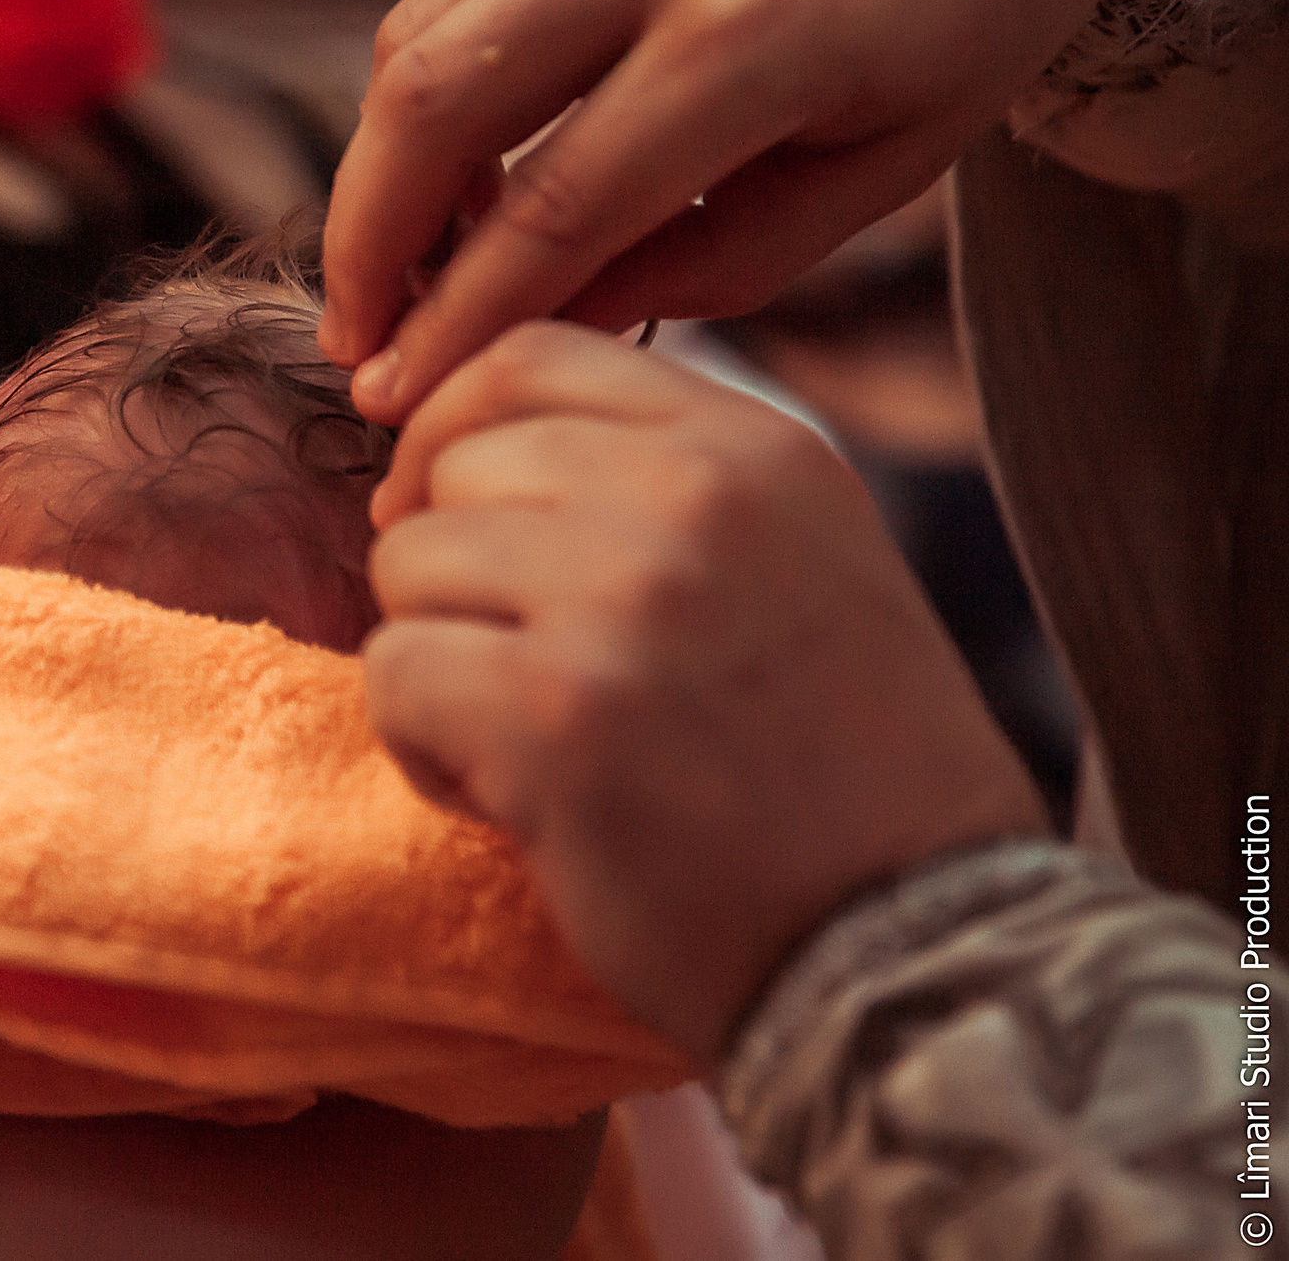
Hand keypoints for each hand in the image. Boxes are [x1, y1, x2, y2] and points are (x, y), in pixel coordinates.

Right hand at [322, 0, 1184, 428]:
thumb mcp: (892, 160)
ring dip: (382, 167)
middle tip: (354, 341)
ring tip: (405, 264)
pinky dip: (431, 83)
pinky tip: (459, 160)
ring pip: (418, 32)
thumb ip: (724, 256)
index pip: (555, 208)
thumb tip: (558, 315)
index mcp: (762, 31)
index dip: (459, 321)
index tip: (397, 398)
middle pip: (432, 102)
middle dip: (365, 243)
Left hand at [362, 323, 1049, 1064]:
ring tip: (538, 747)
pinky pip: (392, 675)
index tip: (452, 519)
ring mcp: (625, 598)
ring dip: (440, 666)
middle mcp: (696, 497)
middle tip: (527, 675)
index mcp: (758, 449)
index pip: (531, 358)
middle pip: (453, 467)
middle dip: (452, 576)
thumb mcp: (798, 564)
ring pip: (407, 569)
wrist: (922, 955)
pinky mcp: (555, 712)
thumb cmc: (843, 780)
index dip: (451, 432)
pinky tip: (522, 806)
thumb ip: (662, 484)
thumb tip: (459, 449)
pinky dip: (426, 752)